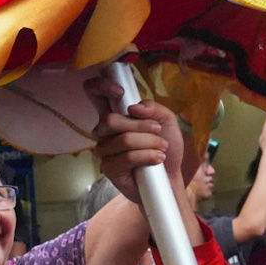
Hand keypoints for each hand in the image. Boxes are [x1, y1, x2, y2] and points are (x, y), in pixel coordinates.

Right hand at [87, 79, 185, 202]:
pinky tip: (157, 159)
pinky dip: (147, 156)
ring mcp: (105, 150)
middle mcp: (105, 130)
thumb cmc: (165, 147)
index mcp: (116, 114)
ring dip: (149, 143)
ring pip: (123, 140)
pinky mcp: (109, 169)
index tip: (120, 92)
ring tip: (162, 149)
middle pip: (110, 120)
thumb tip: (133, 108)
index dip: (101, 87)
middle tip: (158, 131)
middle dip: (140, 126)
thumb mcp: (167, 121)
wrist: (170, 177)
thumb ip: (153, 108)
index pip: (95, 94)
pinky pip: (126, 157)